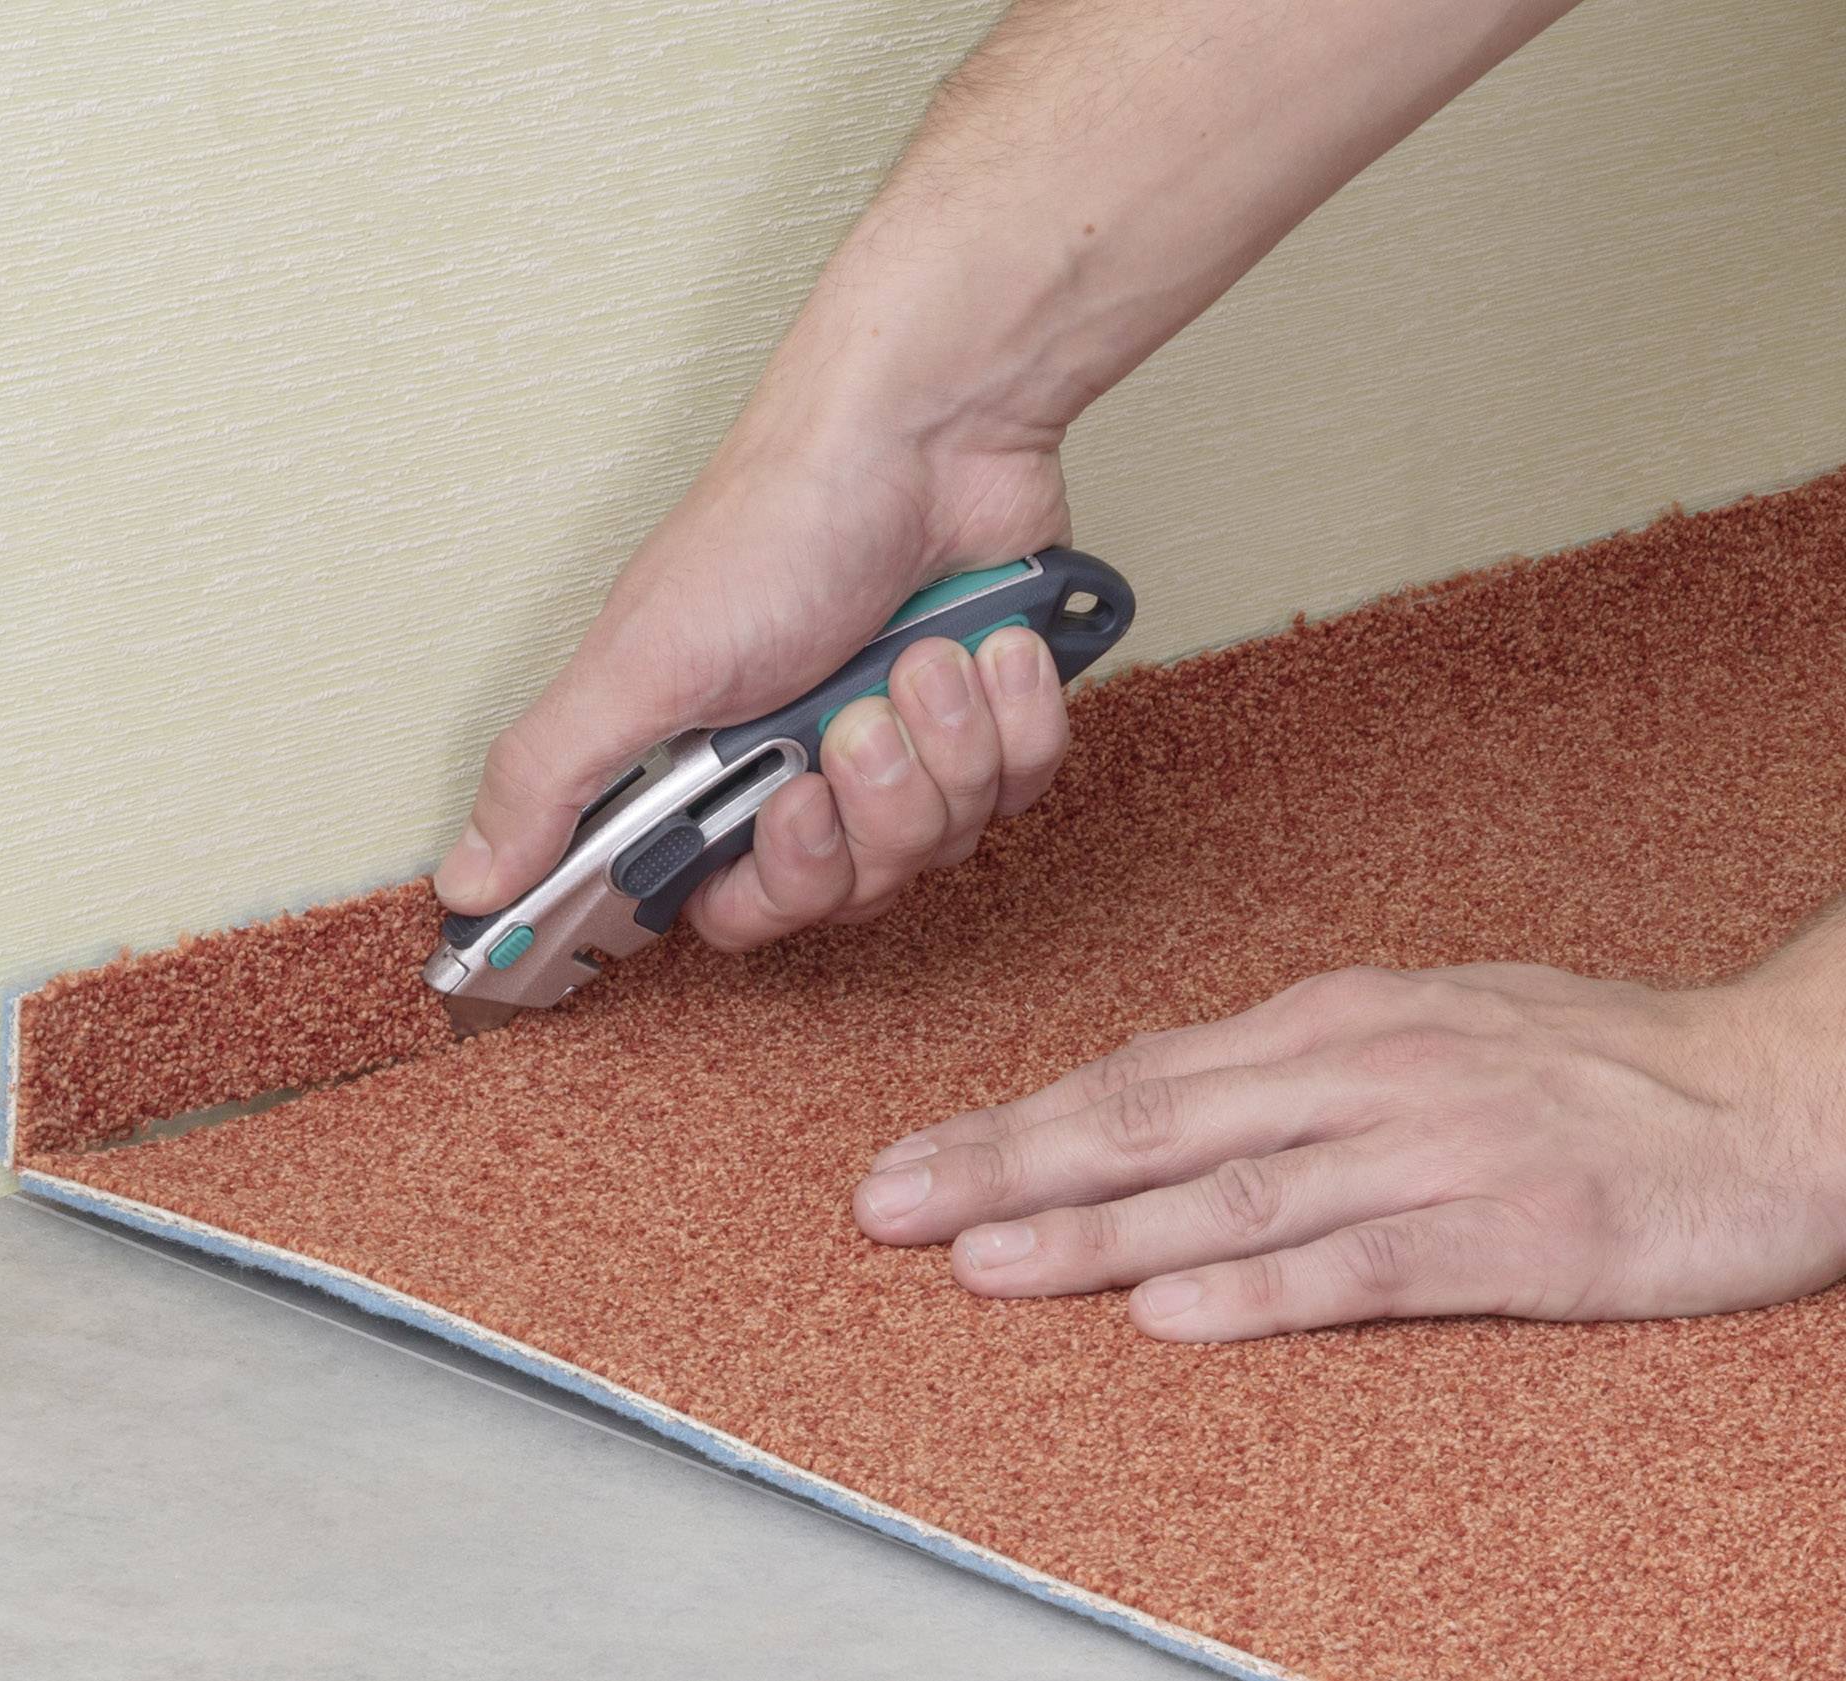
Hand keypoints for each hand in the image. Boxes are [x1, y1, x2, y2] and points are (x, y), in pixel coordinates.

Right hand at [435, 403, 1077, 951]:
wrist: (930, 432)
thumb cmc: (779, 525)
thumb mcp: (639, 664)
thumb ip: (546, 781)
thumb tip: (465, 880)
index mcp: (711, 772)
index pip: (735, 909)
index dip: (766, 892)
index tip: (780, 819)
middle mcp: (805, 770)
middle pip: (848, 890)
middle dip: (864, 809)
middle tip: (849, 723)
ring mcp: (905, 747)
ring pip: (942, 841)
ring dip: (938, 744)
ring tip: (915, 659)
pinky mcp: (990, 719)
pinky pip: (1020, 786)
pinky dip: (1008, 714)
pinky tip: (983, 646)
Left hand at [852, 959, 1845, 1340]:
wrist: (1774, 1088)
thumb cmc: (1593, 1061)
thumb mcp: (1424, 1027)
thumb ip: (1292, 1068)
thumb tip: (1162, 1093)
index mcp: (1333, 1019)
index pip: (1138, 1074)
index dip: (1014, 1119)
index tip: (913, 1157)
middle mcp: (1360, 1069)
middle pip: (1148, 1122)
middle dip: (1005, 1165)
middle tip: (888, 1206)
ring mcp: (1429, 1147)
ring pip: (1229, 1193)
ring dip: (1093, 1232)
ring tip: (982, 1265)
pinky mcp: (1503, 1230)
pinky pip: (1359, 1262)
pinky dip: (1256, 1289)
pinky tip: (1168, 1314)